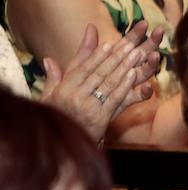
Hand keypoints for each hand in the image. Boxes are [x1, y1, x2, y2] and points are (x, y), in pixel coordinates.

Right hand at [41, 21, 157, 140]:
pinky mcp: (101, 118)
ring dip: (124, 67)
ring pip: (108, 83)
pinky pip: (115, 98)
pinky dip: (125, 85)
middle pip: (98, 73)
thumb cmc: (57, 117)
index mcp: (63, 90)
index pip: (83, 69)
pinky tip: (134, 75)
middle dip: (115, 58)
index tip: (109, 45)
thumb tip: (48, 59)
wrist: (62, 144)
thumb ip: (53, 77)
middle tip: (130, 45)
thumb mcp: (50, 97)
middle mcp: (75, 97)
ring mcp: (88, 108)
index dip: (97, 56)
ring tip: (136, 55)